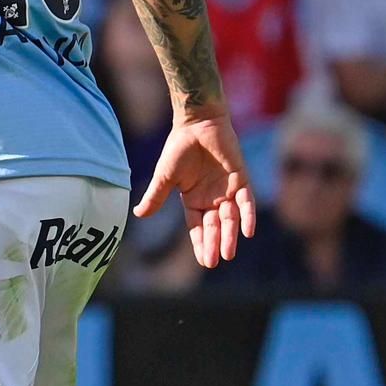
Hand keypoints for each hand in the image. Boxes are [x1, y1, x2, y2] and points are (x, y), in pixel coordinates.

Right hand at [134, 113, 256, 267]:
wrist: (196, 123)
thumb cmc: (178, 148)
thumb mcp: (165, 177)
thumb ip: (155, 197)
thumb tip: (137, 214)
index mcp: (194, 200)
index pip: (198, 227)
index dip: (201, 243)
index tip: (204, 261)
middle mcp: (212, 199)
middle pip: (215, 226)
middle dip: (215, 244)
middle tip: (213, 262)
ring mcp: (228, 191)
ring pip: (231, 218)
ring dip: (230, 235)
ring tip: (228, 253)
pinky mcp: (241, 180)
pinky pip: (247, 202)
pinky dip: (248, 216)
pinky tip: (248, 231)